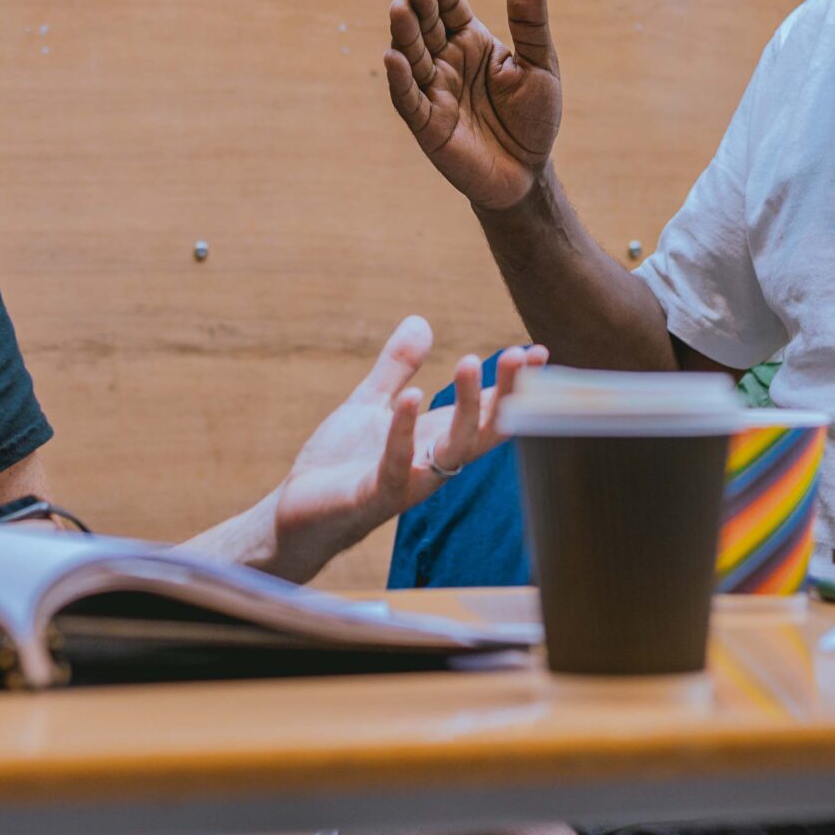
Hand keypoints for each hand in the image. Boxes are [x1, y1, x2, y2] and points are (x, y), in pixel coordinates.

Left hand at [270, 319, 548, 573]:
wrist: (297, 513)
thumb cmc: (339, 464)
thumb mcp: (370, 404)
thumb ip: (397, 368)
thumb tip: (421, 321)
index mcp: (433, 439)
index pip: (484, 410)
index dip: (512, 385)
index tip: (538, 351)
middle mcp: (430, 463)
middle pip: (482, 429)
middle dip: (505, 394)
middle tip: (520, 354)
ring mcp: (406, 482)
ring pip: (452, 449)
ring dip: (464, 407)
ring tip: (469, 362)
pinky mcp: (373, 496)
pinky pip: (396, 466)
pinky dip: (404, 433)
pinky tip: (411, 398)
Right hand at [384, 0, 563, 211]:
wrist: (529, 172)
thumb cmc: (533, 116)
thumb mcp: (539, 62)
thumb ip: (530, 19)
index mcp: (471, 41)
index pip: (449, 7)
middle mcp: (446, 61)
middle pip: (426, 27)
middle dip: (419, 7)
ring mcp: (433, 91)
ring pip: (412, 58)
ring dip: (404, 35)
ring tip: (400, 10)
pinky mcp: (427, 124)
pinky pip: (409, 99)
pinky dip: (400, 79)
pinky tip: (394, 57)